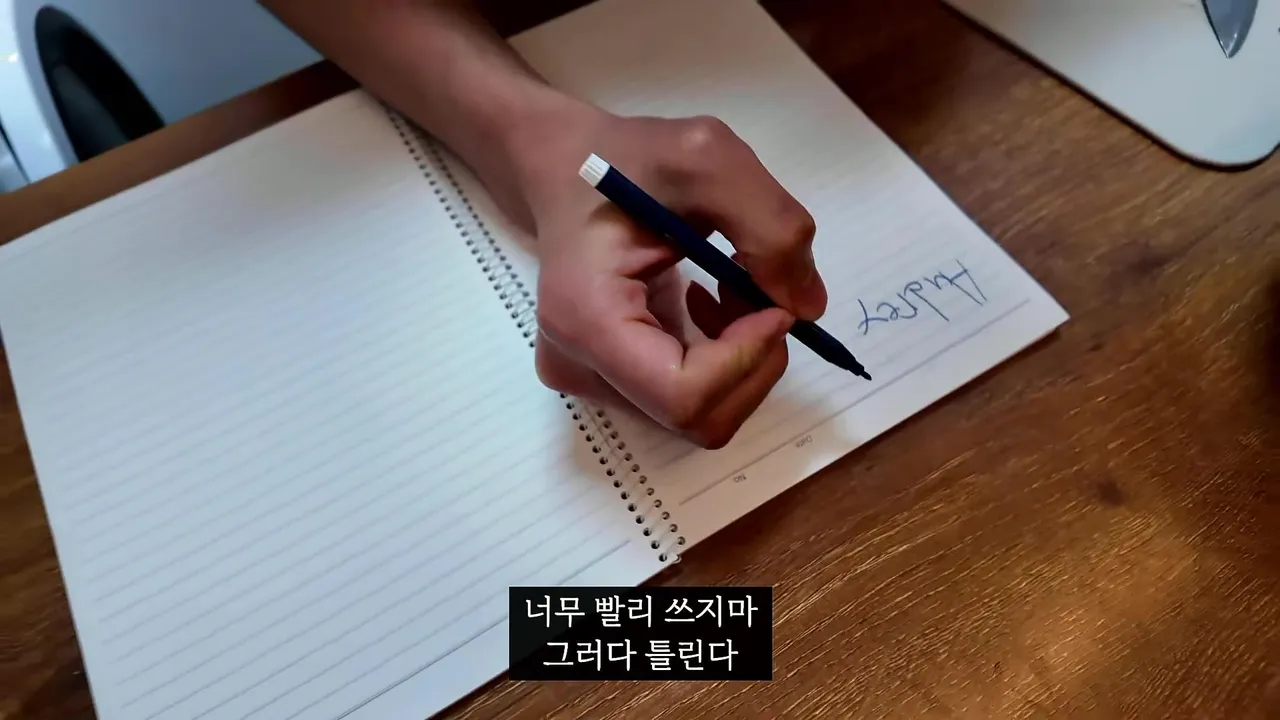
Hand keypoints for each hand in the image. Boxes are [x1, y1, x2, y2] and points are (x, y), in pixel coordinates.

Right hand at [509, 107, 826, 448]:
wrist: (566, 168)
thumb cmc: (627, 158)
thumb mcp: (710, 158)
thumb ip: (772, 228)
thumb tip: (807, 307)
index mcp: (586, 319)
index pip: (684, 396)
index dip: (747, 359)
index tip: (774, 301)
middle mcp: (579, 366)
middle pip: (696, 416)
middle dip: (752, 358)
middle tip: (759, 286)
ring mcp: (591, 382)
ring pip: (700, 414)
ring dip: (742, 356)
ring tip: (733, 286)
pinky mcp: (612, 382)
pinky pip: (690, 399)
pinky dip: (726, 359)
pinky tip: (714, 303)